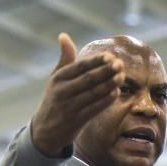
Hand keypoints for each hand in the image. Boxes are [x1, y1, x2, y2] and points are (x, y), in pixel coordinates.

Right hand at [31, 32, 124, 156]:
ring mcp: (69, 107)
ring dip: (109, 85)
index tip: (110, 55)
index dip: (96, 61)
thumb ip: (64, 58)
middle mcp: (62, 92)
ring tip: (122, 76)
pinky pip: (94, 109)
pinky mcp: (76, 121)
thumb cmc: (54, 98)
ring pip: (93, 94)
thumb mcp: (55, 78)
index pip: (79, 67)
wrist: (44, 131)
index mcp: (58, 78)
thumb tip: (63, 35)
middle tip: (120, 64)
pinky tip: (116, 93)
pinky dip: (106, 101)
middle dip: (106, 71)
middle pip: (88, 79)